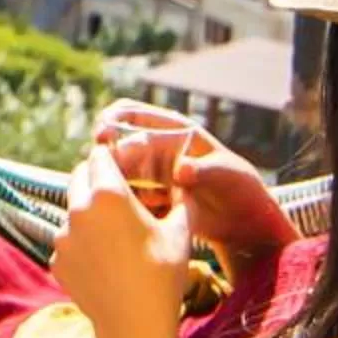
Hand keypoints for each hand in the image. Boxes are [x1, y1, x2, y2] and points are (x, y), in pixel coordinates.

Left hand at [51, 145, 192, 337]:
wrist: (134, 327)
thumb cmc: (163, 274)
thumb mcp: (181, 231)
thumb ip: (181, 198)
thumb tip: (186, 182)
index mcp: (107, 193)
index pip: (99, 155)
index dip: (113, 156)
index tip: (125, 165)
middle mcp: (77, 209)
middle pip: (79, 176)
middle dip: (96, 178)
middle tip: (120, 194)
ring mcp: (61, 237)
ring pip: (72, 210)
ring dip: (89, 212)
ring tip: (115, 233)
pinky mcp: (55, 261)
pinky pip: (68, 240)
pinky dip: (82, 242)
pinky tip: (105, 259)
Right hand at [93, 105, 295, 283]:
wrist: (244, 221)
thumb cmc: (240, 188)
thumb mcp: (227, 175)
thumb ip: (203, 170)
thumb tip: (180, 171)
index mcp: (176, 131)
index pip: (134, 116)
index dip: (114, 122)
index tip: (101, 136)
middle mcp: (160, 148)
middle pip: (119, 140)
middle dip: (104, 150)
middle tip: (94, 166)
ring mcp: (153, 172)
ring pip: (120, 168)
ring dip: (109, 176)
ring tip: (105, 190)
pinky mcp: (152, 196)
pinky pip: (129, 193)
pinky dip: (121, 198)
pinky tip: (120, 209)